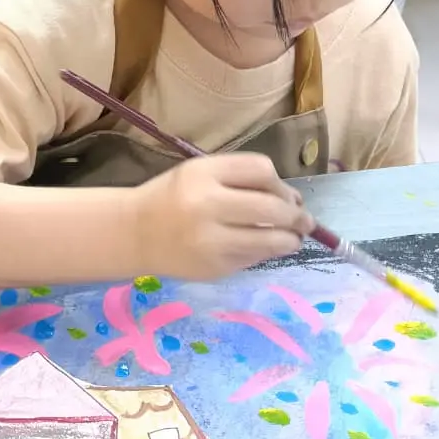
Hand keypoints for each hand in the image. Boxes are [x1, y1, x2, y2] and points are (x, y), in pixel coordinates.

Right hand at [133, 154, 313, 281]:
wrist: (134, 233)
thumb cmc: (173, 198)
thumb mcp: (200, 173)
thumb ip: (242, 178)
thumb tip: (293, 201)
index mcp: (203, 173)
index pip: (262, 171)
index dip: (281, 185)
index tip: (288, 196)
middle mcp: (207, 205)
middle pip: (273, 207)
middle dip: (297, 216)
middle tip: (304, 221)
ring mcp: (211, 240)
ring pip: (270, 239)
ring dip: (290, 239)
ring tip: (293, 239)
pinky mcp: (214, 267)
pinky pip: (253, 258)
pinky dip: (264, 253)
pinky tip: (261, 248)